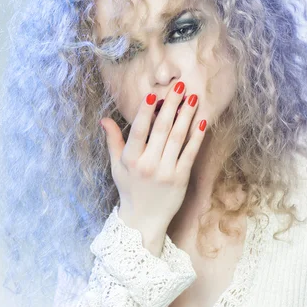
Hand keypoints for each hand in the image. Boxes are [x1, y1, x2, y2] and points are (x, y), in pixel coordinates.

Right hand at [100, 81, 206, 232]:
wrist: (143, 220)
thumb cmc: (129, 189)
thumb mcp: (116, 166)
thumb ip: (113, 141)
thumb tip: (104, 119)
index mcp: (130, 159)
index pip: (139, 130)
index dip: (146, 111)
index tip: (154, 94)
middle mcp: (147, 164)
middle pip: (161, 129)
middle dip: (172, 106)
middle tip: (181, 87)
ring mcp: (165, 172)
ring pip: (177, 138)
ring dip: (186, 116)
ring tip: (193, 98)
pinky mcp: (180, 178)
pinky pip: (190, 153)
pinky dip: (197, 137)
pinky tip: (202, 121)